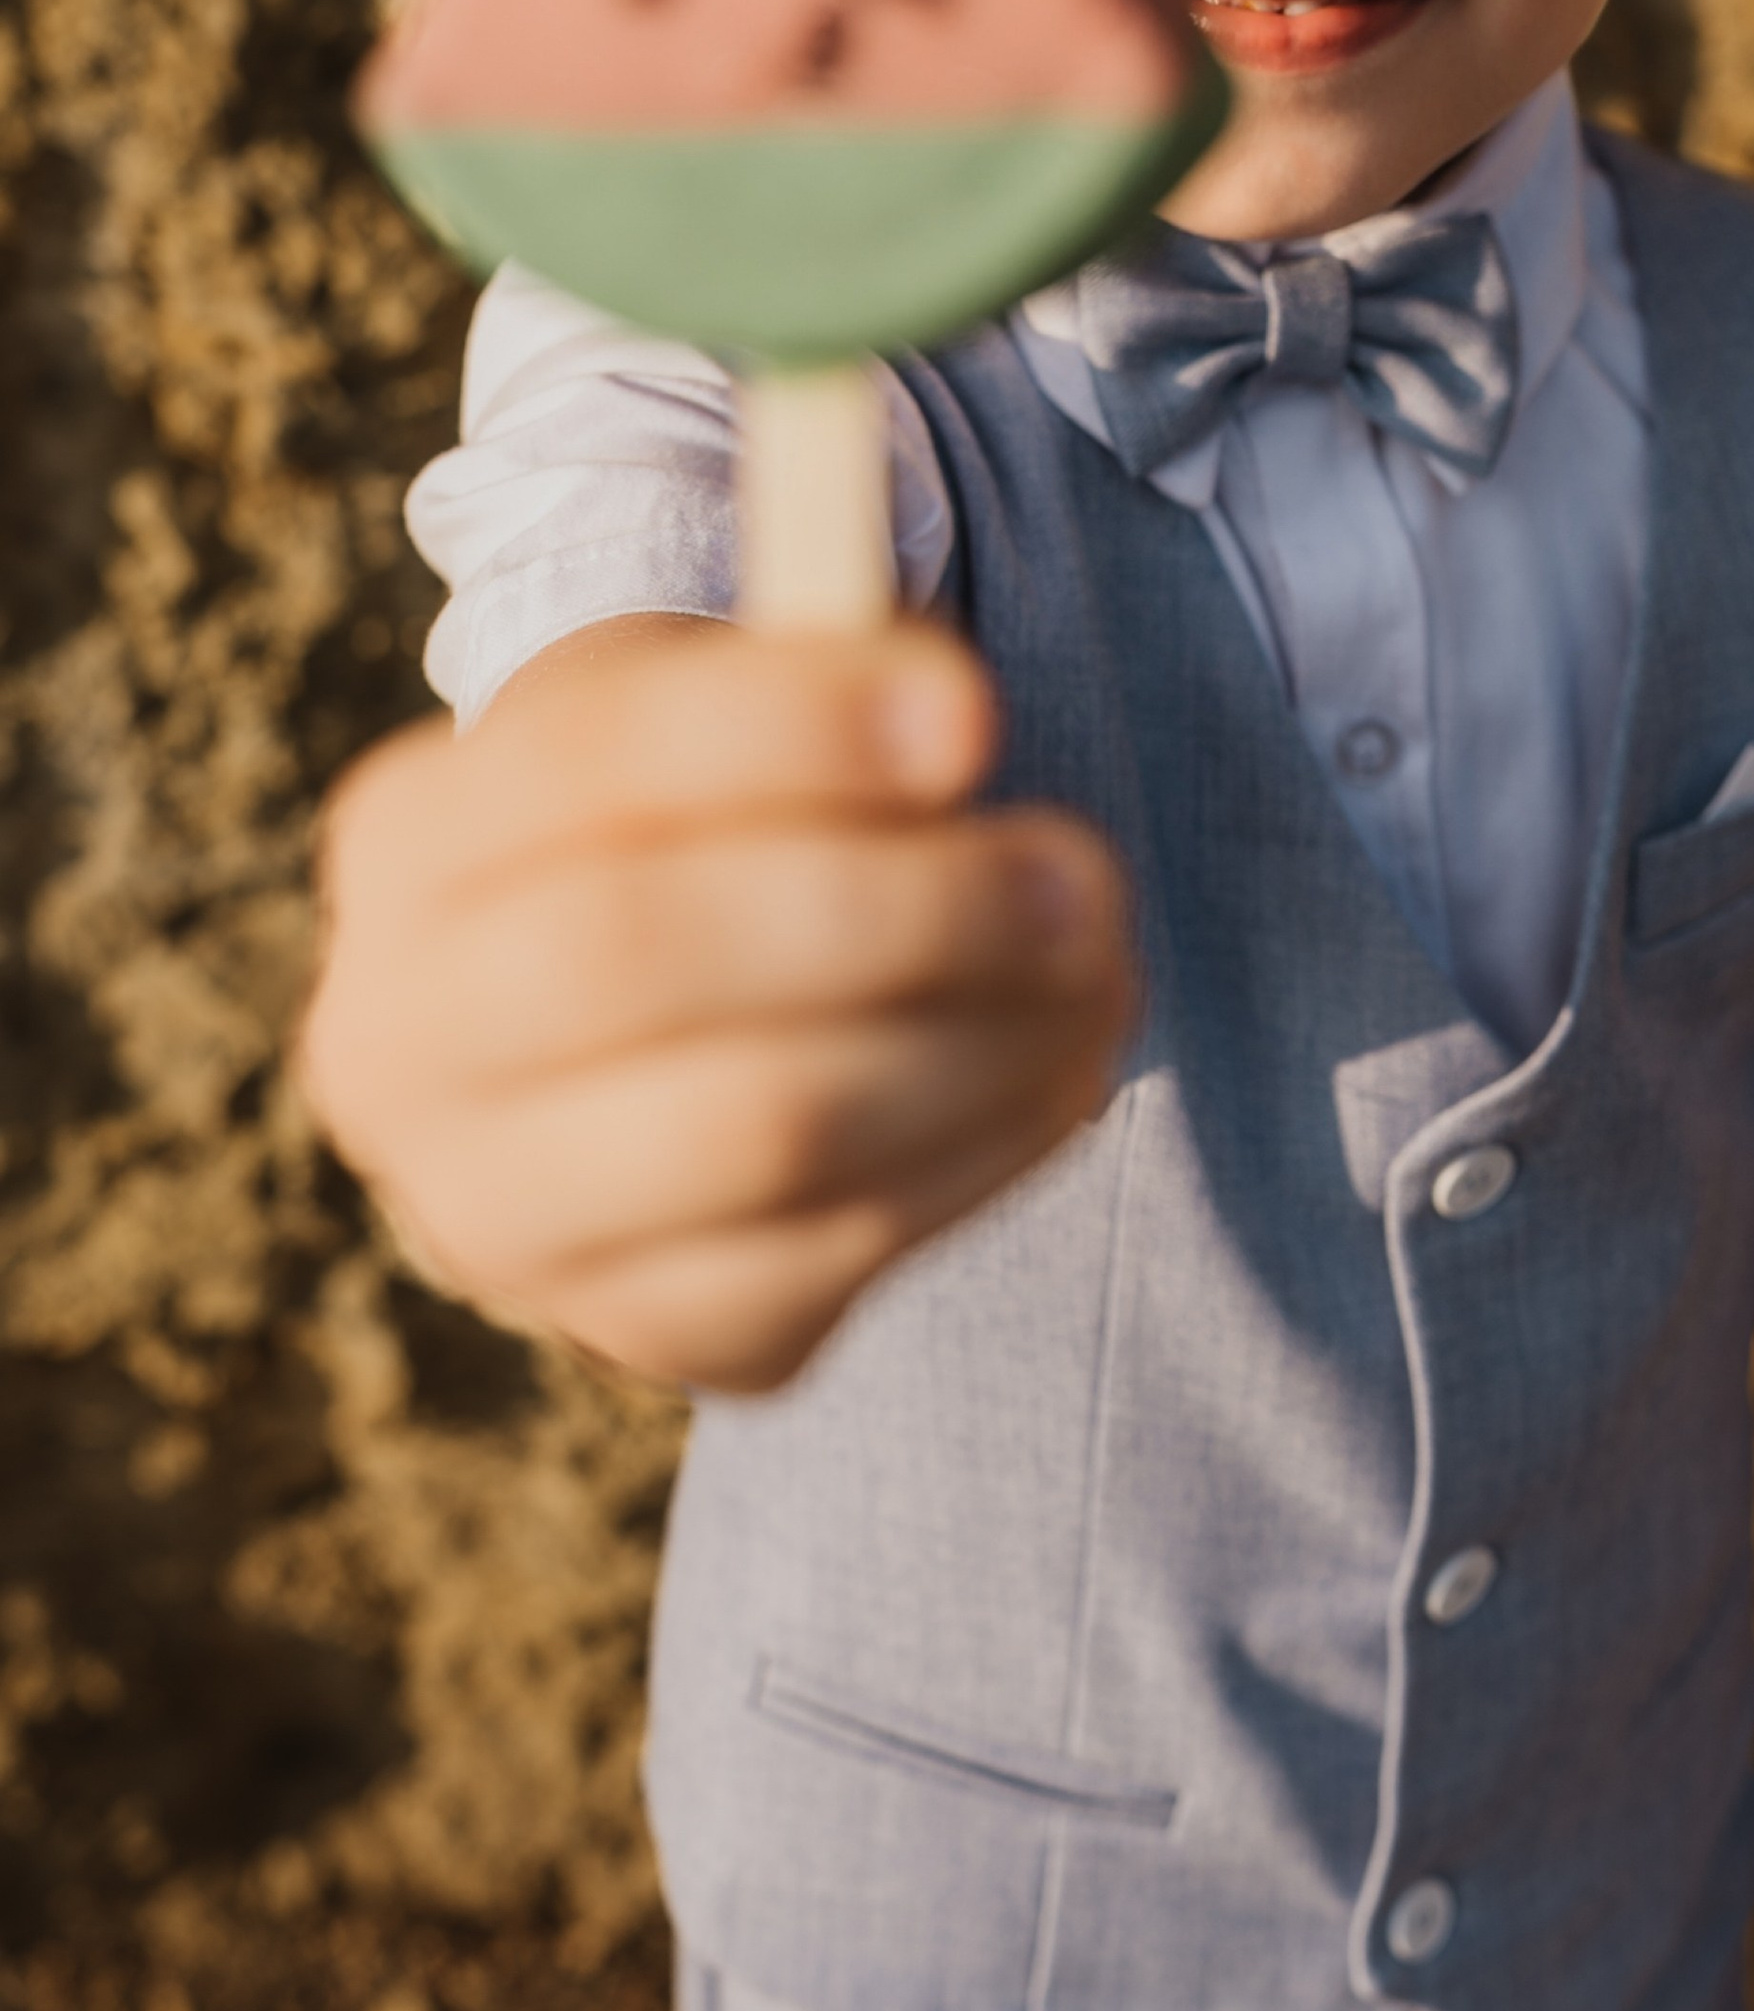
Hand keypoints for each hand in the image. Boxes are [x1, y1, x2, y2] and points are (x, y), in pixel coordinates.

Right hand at [299, 616, 1136, 1394]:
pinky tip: (1053, 1076)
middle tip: (1080, 876)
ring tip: (1098, 968)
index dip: (791, 730)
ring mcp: (498, 1216)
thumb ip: (816, 680)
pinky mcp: (637, 1330)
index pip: (586, 762)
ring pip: (759, 1127)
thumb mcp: (722, 712)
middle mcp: (398, 1042)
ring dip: (976, 1040)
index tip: (973, 715)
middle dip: (900, 905)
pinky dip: (978, 1155)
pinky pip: (833, 1255)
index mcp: (409, 841)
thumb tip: (949, 722)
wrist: (637, 1057)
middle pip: (641, 953)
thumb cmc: (705, 837)